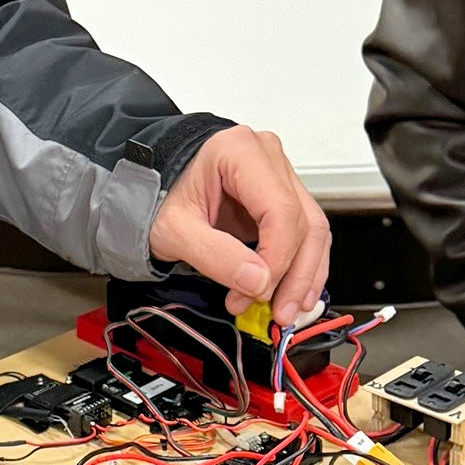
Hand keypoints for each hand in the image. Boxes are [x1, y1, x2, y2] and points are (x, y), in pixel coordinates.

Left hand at [150, 126, 330, 325]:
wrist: (152, 184)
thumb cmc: (158, 196)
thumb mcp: (173, 229)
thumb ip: (214, 255)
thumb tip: (259, 281)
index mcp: (239, 152)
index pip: (280, 210)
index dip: (278, 258)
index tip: (259, 291)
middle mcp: (268, 157)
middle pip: (304, 222)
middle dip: (294, 275)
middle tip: (278, 312)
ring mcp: (279, 174)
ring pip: (313, 229)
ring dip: (304, 275)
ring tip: (287, 309)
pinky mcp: (282, 196)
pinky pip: (306, 232)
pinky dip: (303, 266)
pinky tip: (296, 294)